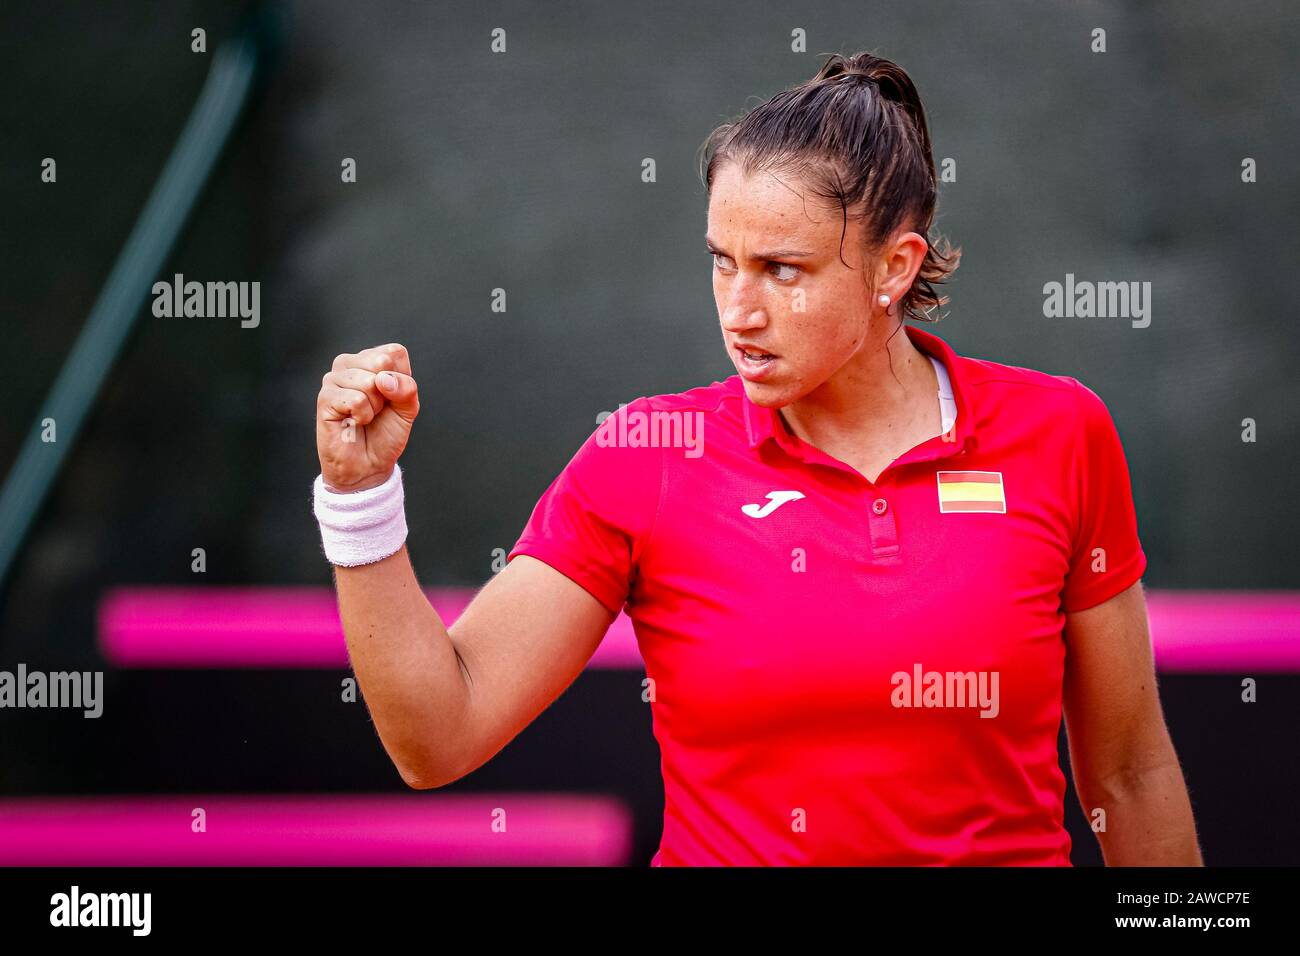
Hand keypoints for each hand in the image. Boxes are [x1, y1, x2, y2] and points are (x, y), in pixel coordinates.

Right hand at [316, 343, 419, 491]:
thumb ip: (406, 388)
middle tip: (377, 409)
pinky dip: (362, 416)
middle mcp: (350, 364)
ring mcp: (334, 379)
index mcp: (370, 360)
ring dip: (374, 407)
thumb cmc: (385, 434)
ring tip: (364, 417)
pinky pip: (356, 399)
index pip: (394, 352)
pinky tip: (353, 422)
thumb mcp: (408, 409)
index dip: (402, 379)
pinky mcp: (325, 397)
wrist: (368, 465)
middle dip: (387, 393)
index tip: (392, 398)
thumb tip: (383, 379)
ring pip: (369, 382)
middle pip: (381, 362)